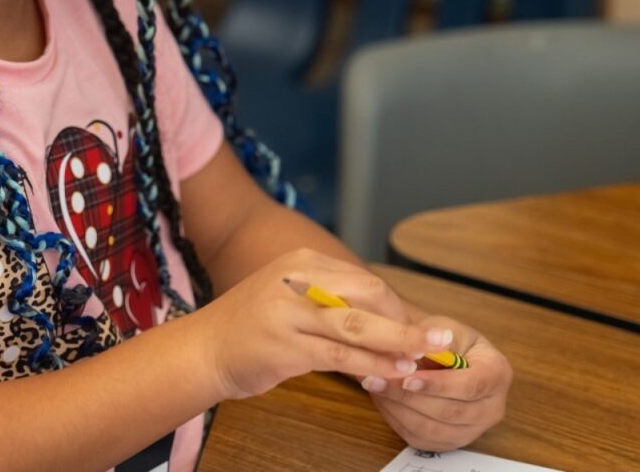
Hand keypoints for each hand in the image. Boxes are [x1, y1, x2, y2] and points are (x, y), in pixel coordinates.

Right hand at [188, 248, 455, 400]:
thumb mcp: (291, 298)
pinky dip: (369, 366)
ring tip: (423, 361)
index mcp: (303, 263)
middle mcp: (297, 280)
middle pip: (369, 296)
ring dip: (397, 345)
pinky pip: (339, 357)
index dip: (398, 307)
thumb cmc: (251, 327)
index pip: (365, 280)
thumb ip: (332, 301)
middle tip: (437, 343)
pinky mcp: (285, 346)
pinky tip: (388, 377)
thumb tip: (387, 319)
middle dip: (406, 322)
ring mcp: (289, 313)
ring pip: (358, 327)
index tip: (420, 329)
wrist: (203, 349)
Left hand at [363, 316, 511, 451]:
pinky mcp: (450, 441)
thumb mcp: (443, 328)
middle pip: (451, 412)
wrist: (438, 352)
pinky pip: (422, 439)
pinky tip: (382, 399)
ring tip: (375, 386)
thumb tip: (420, 348)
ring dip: (399, 409)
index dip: (438, 384)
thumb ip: (435, 341)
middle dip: (411, 397)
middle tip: (380, 381)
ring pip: (433, 429)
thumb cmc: (442, 338)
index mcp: (498, 373)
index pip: (470, 386)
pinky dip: (397, 420)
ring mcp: (473, 429)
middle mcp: (492, 407)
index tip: (409, 378)